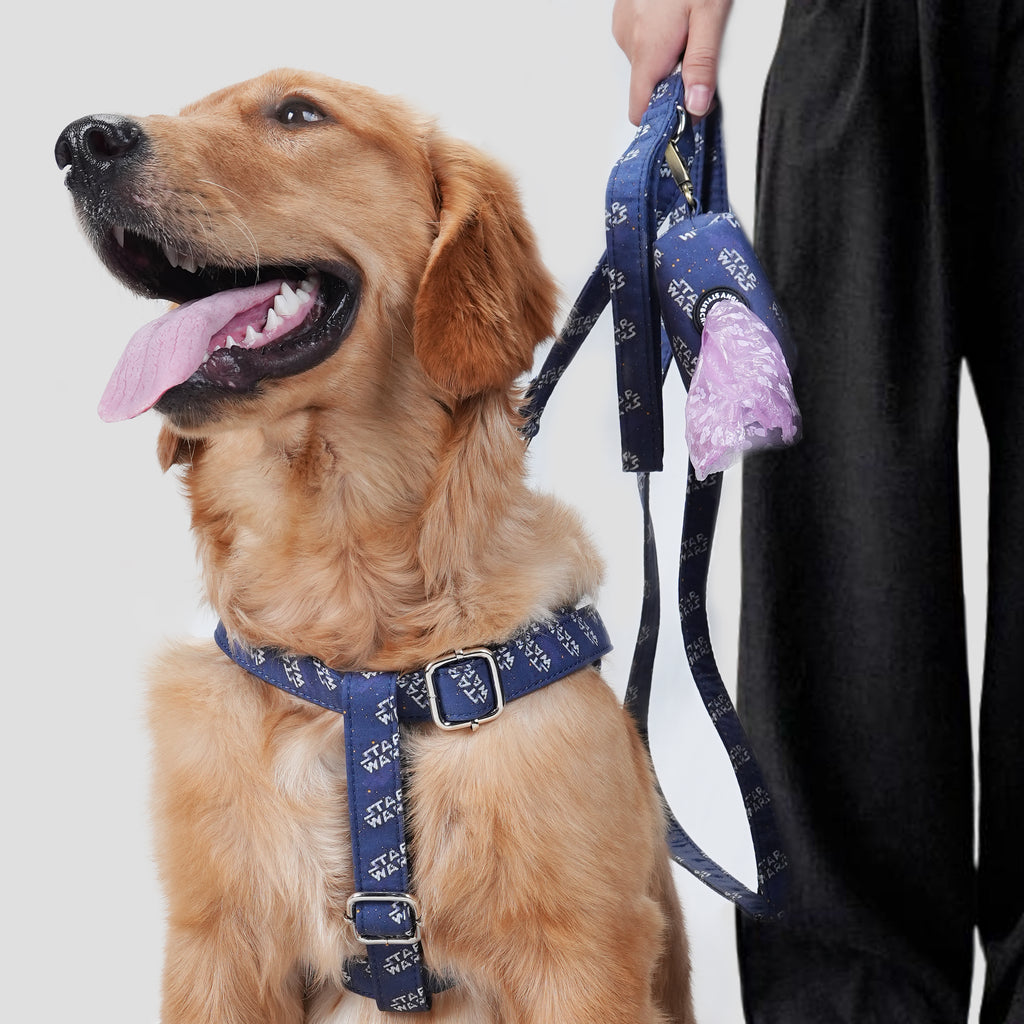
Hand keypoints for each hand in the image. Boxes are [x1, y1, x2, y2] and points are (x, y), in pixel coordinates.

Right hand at [612, 0, 732, 124]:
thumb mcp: (710, 13)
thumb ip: (702, 63)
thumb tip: (697, 105)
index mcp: (648, 51)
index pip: (641, 111)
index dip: (666, 116)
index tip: (690, 110)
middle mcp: (629, 42)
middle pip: (648, 87)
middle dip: (675, 81)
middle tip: (699, 56)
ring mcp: (624, 27)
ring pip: (646, 63)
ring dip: (667, 57)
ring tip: (688, 28)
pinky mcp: (624, 14)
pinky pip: (641, 41)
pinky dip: (659, 38)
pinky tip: (675, 16)